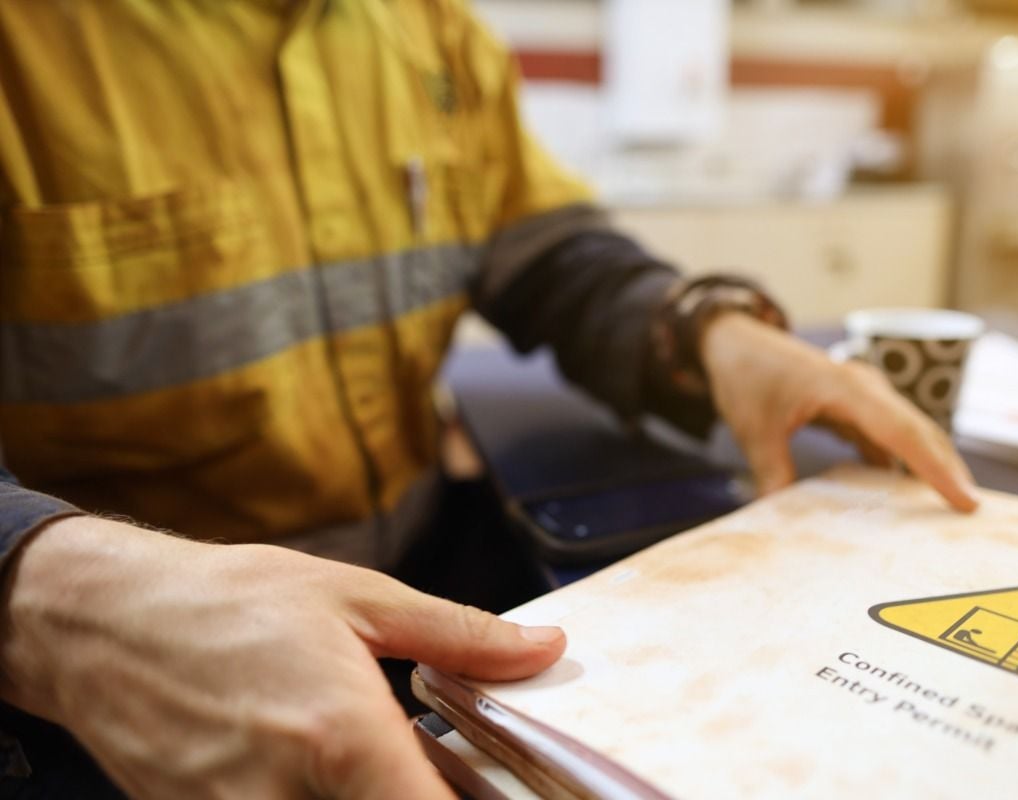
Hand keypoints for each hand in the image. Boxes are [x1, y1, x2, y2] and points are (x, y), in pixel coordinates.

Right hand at [0, 516, 565, 798]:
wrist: (106, 623)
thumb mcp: (359, 600)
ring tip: (375, 768)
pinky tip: (322, 772)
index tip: (496, 793)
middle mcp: (287, 798)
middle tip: (432, 771)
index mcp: (343, 737)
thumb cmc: (232, 602)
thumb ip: (461, 635)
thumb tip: (545, 648)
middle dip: (418, 798)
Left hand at [700, 313, 978, 510]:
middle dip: (947, 469)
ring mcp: (862, 395)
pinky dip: (898, 461)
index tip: (965, 499)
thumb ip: (772, 470)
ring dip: (927, 464)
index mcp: (847, 388)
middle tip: (972, 511)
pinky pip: (885, 436)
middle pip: (919, 431)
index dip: (936, 468)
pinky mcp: (852, 405)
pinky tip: (903, 491)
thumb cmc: (747, 374)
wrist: (734, 340)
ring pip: (906, 433)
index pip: (904, 432)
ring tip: (948, 506)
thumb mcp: (754, 428)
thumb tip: (783, 512)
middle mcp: (864, 388)